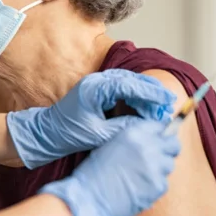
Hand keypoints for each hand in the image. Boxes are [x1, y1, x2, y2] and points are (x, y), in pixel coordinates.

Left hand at [6, 69, 174, 168]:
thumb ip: (123, 127)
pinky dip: (135, 97)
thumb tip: (147, 125)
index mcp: (95, 89)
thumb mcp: (99, 135)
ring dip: (145, 94)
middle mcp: (96, 81)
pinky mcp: (97, 91)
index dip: (151, 92)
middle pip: (131, 80)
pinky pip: (121, 89)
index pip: (129, 85)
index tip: (167, 100)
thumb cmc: (67, 134)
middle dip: (151, 92)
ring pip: (128, 84)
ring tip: (161, 107)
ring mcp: (96, 84)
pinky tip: (145, 108)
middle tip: (169, 104)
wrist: (46, 133)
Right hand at [40, 120, 180, 215]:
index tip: (158, 141)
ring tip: (141, 177)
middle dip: (167, 150)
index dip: (160, 135)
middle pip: (173, 144)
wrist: (89, 198)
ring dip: (160, 169)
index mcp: (134, 133)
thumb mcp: (111, 144)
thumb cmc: (94, 173)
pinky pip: (164, 183)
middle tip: (157, 158)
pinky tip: (139, 189)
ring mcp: (155, 167)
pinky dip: (154, 186)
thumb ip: (133, 139)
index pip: (160, 126)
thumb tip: (152, 140)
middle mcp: (148, 147)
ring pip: (169, 165)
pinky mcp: (158, 186)